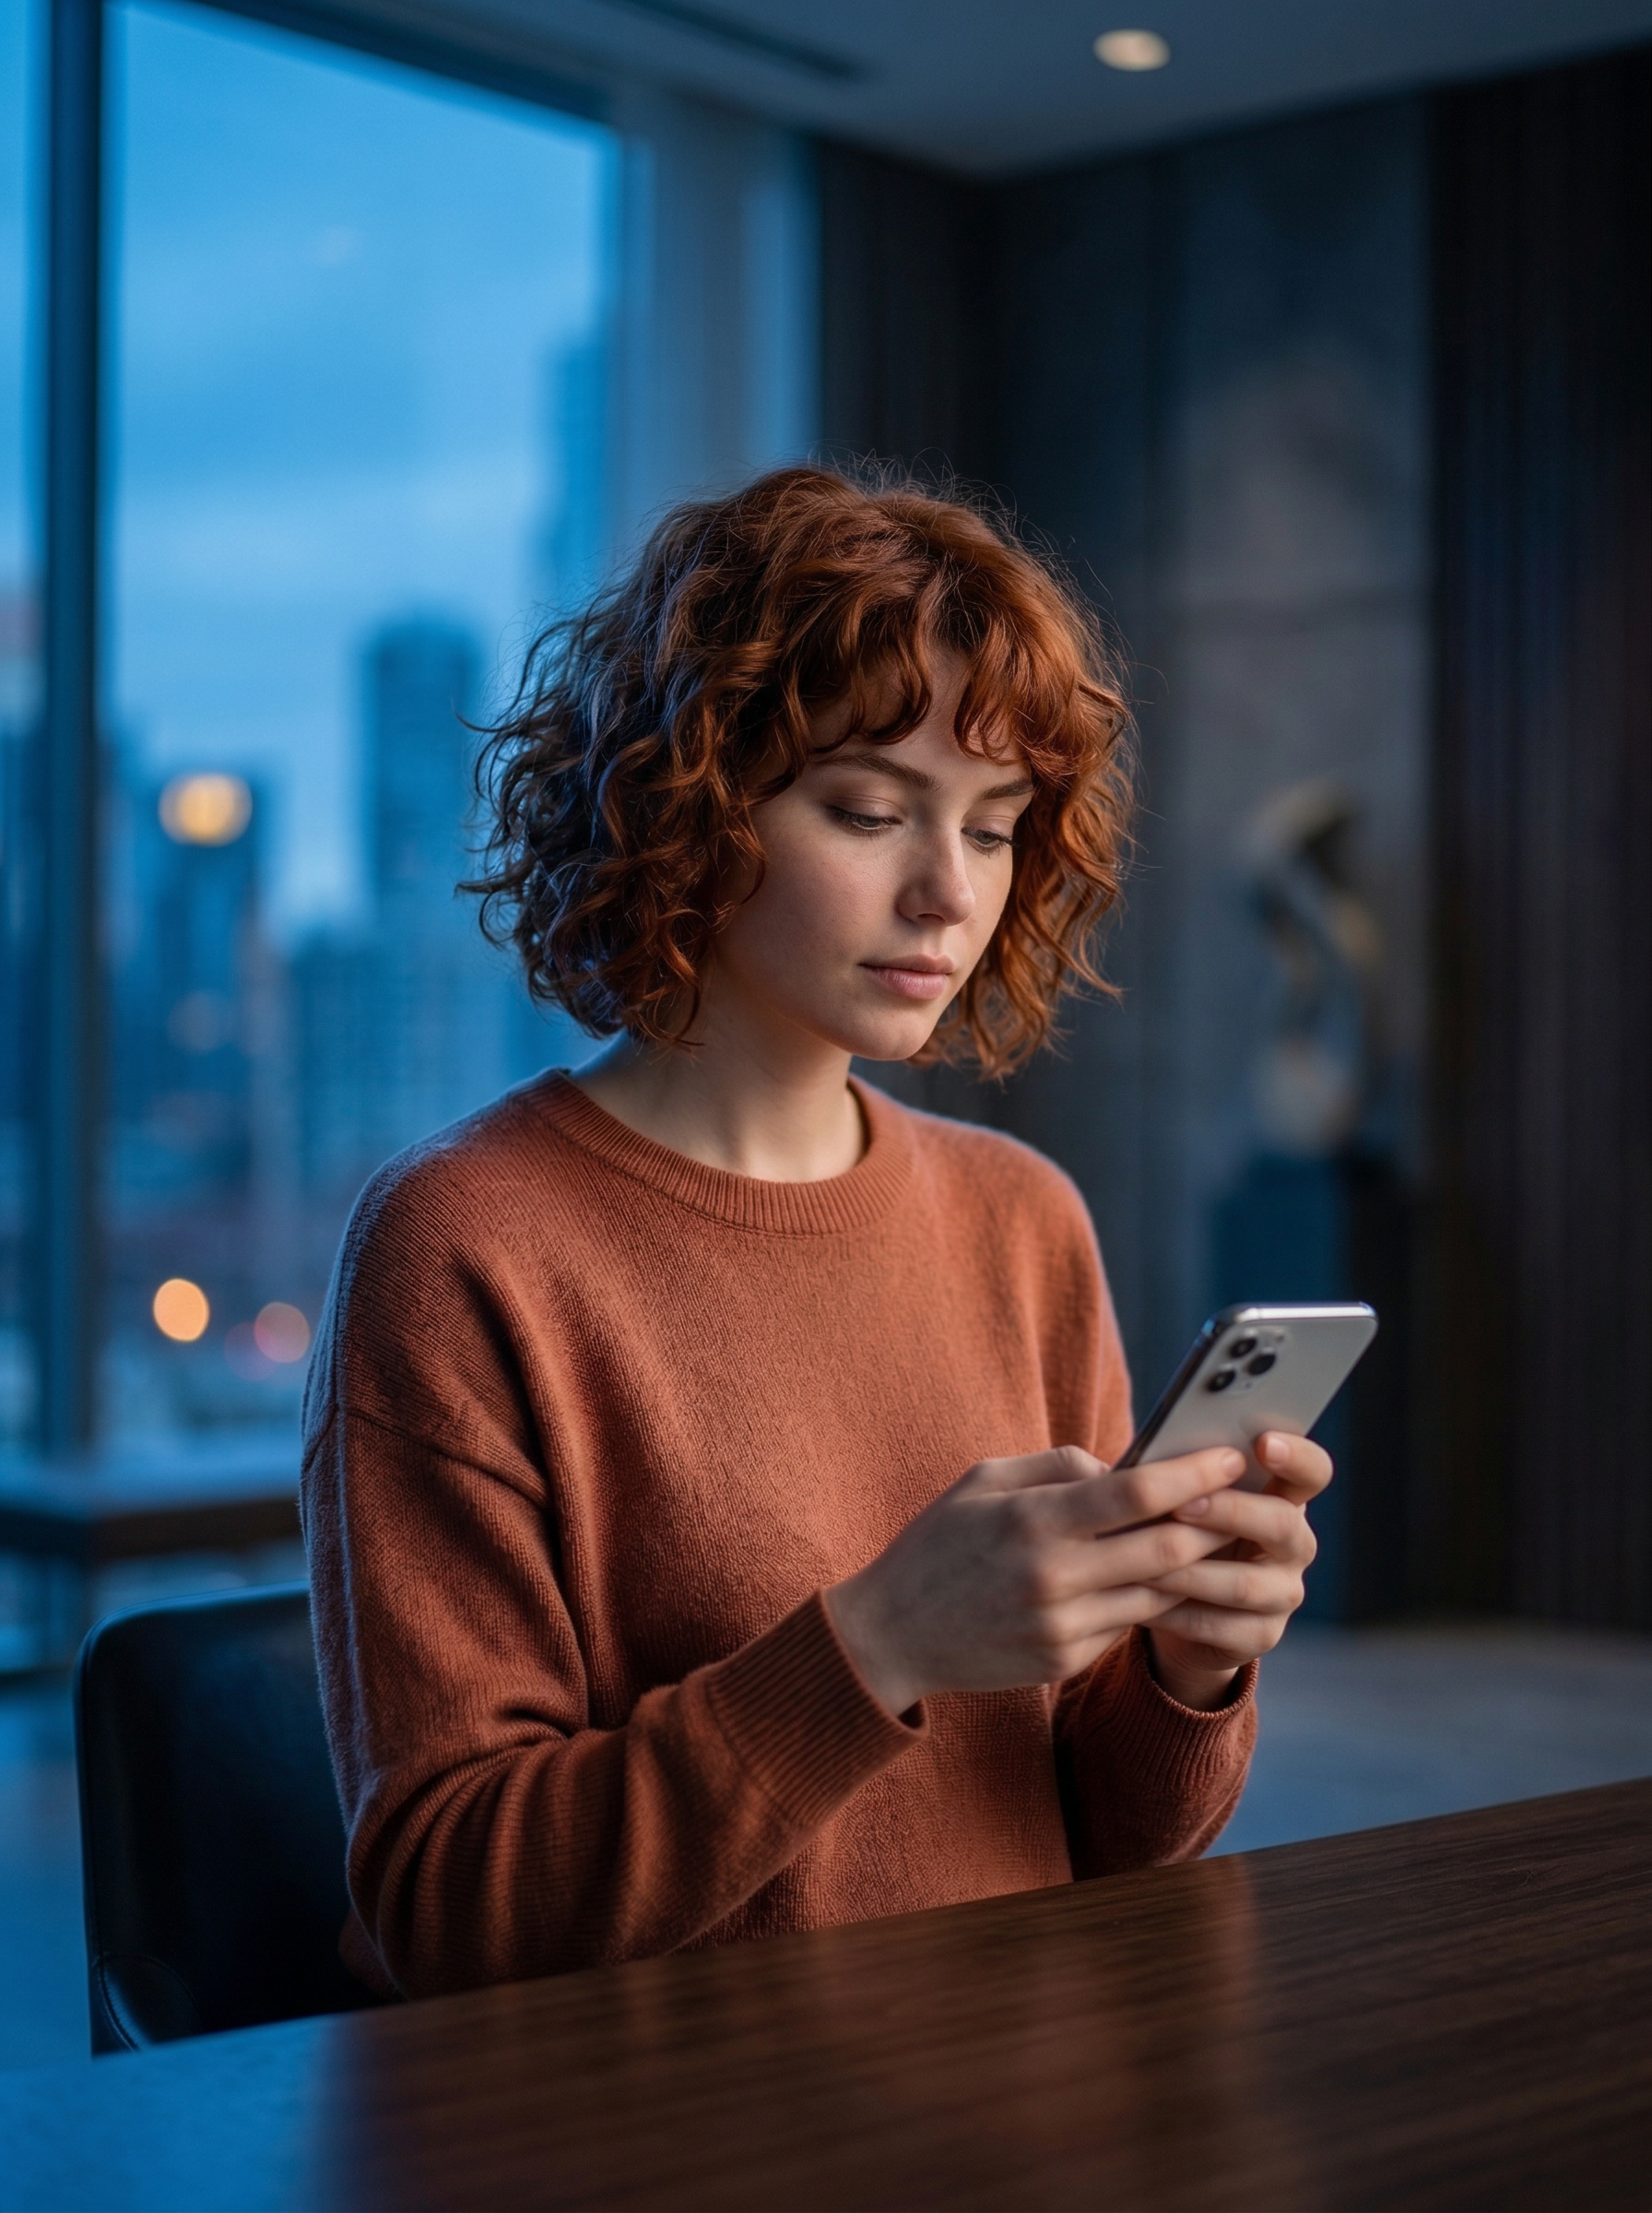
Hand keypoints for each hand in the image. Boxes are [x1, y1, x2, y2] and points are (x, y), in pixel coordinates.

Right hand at [825, 1444, 1249, 1718]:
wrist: (891, 1635)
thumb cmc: (938, 1543)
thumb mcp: (983, 1481)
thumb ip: (1058, 1466)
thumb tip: (1125, 1465)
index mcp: (1032, 1521)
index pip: (1136, 1493)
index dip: (1193, 1472)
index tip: (1230, 1456)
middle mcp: (1053, 1578)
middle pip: (1167, 1546)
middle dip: (1217, 1519)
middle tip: (1247, 1497)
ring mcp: (1062, 1627)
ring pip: (1160, 1593)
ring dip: (1198, 1564)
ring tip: (1224, 1535)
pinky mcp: (1065, 1661)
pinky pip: (1129, 1624)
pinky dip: (1154, 1598)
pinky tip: (1169, 1577)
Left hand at [1145, 1431, 1330, 1708]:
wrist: (1180, 1605)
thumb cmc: (1179, 1529)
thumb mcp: (1181, 1496)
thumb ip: (1177, 1473)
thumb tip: (1134, 1460)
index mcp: (1285, 1496)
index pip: (1313, 1471)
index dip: (1297, 1456)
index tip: (1263, 1443)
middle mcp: (1295, 1544)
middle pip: (1283, 1523)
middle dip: (1231, 1512)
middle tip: (1181, 1505)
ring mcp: (1283, 1593)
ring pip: (1245, 1583)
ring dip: (1190, 1570)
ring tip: (1142, 1560)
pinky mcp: (1261, 1635)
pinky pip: (1219, 1625)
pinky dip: (1175, 1611)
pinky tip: (1140, 1601)